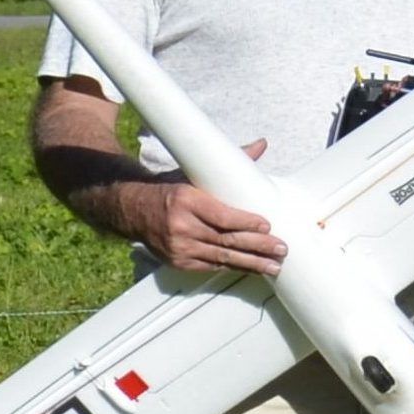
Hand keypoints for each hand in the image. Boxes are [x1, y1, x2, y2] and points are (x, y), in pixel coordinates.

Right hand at [135, 139, 281, 273]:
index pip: (222, 216)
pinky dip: (233, 266)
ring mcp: (179, 247)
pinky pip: (211, 266)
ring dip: (251, 263)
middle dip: (257, 246)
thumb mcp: (194, 173)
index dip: (246, 222)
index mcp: (186, 200)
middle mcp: (181, 226)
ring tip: (273, 266)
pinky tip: (252, 268)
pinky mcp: (178, 262)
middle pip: (226, 239)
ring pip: (222, 257)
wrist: (133, 209)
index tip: (267, 225)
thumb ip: (229, 163)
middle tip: (280, 249)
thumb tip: (260, 145)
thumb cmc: (169, 189)